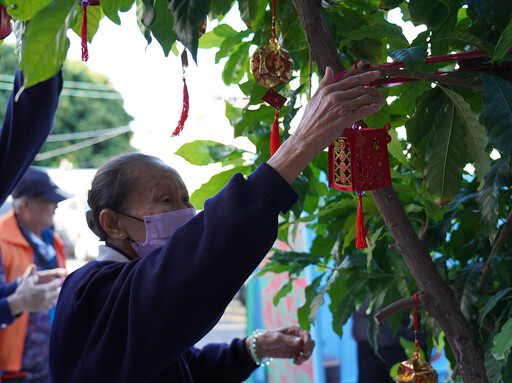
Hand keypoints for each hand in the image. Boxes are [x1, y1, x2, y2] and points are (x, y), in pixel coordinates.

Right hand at [7, 264, 63, 315]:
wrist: (18, 303)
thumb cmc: (22, 290)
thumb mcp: (27, 280)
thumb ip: (34, 275)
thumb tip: (35, 267)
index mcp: (44, 289)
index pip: (57, 284)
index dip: (59, 281)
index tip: (60, 279)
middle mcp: (46, 296)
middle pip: (59, 292)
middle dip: (60, 288)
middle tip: (60, 286)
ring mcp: (45, 303)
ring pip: (56, 299)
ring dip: (57, 295)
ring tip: (56, 292)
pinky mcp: (43, 308)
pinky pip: (52, 305)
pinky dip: (53, 302)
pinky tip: (51, 298)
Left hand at [246, 326, 314, 364]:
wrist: (261, 346)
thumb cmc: (268, 338)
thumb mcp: (277, 338)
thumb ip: (288, 339)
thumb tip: (300, 340)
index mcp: (294, 330)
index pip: (306, 334)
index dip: (308, 341)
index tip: (305, 348)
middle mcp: (297, 337)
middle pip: (311, 342)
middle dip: (310, 349)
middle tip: (304, 355)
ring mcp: (297, 345)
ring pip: (308, 350)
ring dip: (306, 356)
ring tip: (298, 360)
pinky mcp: (294, 353)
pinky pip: (302, 357)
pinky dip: (301, 361)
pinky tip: (295, 362)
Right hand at [268, 67, 385, 183]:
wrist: (305, 139)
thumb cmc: (309, 121)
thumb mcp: (314, 99)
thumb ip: (324, 84)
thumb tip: (329, 69)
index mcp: (328, 90)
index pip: (351, 80)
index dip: (366, 76)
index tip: (376, 73)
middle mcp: (335, 96)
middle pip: (360, 89)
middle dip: (373, 90)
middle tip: (380, 92)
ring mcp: (340, 107)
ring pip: (364, 99)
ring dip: (376, 100)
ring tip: (381, 101)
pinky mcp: (345, 119)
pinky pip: (364, 110)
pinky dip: (373, 108)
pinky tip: (378, 107)